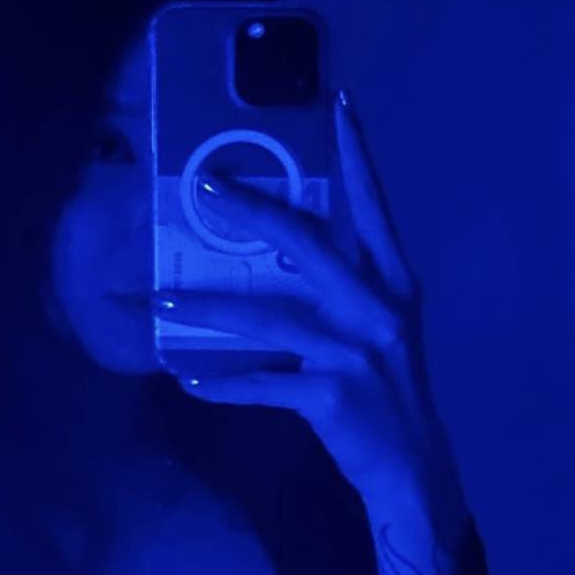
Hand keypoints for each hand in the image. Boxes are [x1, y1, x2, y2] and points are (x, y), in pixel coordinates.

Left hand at [161, 87, 464, 513]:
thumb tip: (281, 256)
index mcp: (394, 285)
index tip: (338, 102)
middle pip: (306, 244)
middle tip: (202, 186)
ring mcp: (355, 353)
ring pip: (266, 319)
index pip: (373, 207)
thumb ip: (344, 292)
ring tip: (161, 302)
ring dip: (207, 310)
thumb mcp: (380, 333)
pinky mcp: (332, 397)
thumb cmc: (388, 397)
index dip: (357, 154)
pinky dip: (223, 385)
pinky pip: (262, 385)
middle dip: (251, 210)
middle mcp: (378, 309)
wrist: (414, 472)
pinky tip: (190, 380)